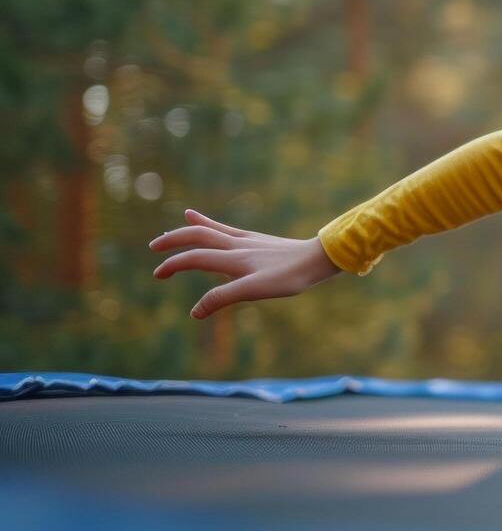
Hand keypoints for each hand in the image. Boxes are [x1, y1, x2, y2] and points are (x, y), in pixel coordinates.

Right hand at [148, 208, 342, 318]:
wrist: (318, 259)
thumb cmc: (289, 277)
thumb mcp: (255, 290)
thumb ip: (223, 298)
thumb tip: (195, 311)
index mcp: (234, 258)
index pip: (195, 258)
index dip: (173, 265)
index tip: (158, 275)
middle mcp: (238, 245)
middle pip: (199, 237)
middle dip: (174, 240)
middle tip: (154, 246)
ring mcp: (248, 240)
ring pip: (214, 229)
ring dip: (193, 227)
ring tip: (182, 219)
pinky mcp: (258, 240)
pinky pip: (230, 229)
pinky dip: (216, 225)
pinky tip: (214, 225)